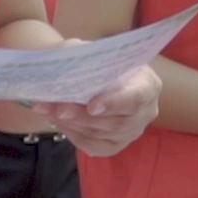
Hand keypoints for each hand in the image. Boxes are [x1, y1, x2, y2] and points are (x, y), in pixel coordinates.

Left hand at [33, 63, 160, 156]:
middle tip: (58, 109)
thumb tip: (63, 59)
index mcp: (148, 85)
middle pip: (116, 122)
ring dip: (73, 125)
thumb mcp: (93, 50)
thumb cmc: (100, 61)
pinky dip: (74, 135)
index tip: (91, 106)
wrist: (99, 78)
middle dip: (83, 117)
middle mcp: (146, 112)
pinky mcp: (116, 145)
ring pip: (102, 136)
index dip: (114, 103)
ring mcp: (132, 132)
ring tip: (49, 112)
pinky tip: (58, 122)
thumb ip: (81, 53)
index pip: (136, 98)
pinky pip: (94, 147)